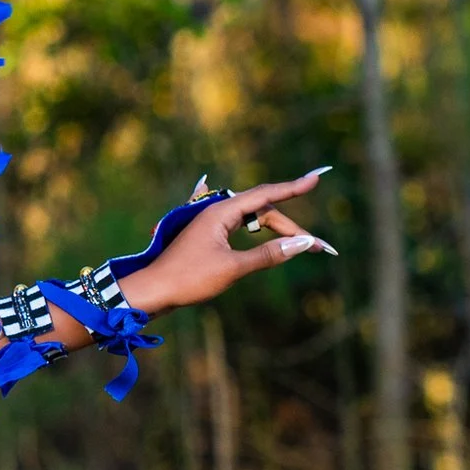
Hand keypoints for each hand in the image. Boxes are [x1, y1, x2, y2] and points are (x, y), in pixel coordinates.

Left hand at [125, 169, 333, 312]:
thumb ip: (268, 254)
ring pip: (251, 219)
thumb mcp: (233, 268)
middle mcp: (216, 213)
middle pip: (262, 211)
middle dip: (290, 227)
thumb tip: (303, 243)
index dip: (293, 187)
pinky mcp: (206, 237)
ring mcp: (210, 224)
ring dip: (275, 231)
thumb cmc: (189, 279)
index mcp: (221, 213)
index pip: (265, 195)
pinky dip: (254, 226)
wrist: (151, 291)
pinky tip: (249, 211)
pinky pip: (238, 226)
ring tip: (299, 245)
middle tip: (318, 247)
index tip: (316, 177)